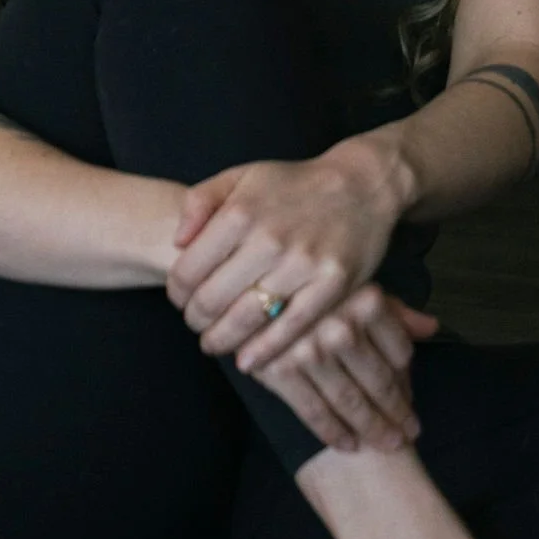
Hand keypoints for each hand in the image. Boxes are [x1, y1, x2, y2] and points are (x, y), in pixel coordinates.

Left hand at [166, 140, 407, 369]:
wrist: (361, 186)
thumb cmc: (293, 184)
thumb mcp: (241, 176)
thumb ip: (200, 201)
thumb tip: (177, 241)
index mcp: (240, 213)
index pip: (188, 269)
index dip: (177, 292)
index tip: (180, 299)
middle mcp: (269, 239)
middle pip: (213, 299)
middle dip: (195, 319)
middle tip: (195, 323)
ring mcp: (303, 265)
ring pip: (248, 319)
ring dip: (222, 339)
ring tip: (213, 343)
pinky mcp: (332, 286)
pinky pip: (291, 328)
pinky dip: (265, 351)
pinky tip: (247, 361)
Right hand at [244, 286, 439, 451]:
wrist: (244, 287)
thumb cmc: (311, 289)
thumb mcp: (353, 286)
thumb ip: (394, 311)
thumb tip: (432, 328)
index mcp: (363, 300)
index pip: (400, 351)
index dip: (408, 379)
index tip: (413, 399)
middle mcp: (338, 323)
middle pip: (379, 381)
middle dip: (397, 412)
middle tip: (410, 434)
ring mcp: (307, 349)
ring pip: (350, 401)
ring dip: (373, 429)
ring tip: (390, 445)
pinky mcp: (277, 370)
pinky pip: (312, 411)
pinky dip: (333, 432)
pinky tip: (349, 446)